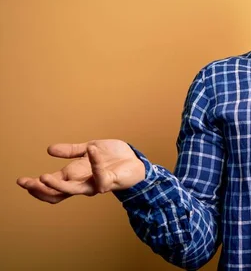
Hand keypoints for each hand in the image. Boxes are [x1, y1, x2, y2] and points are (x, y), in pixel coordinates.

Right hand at [16, 140, 145, 203]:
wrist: (135, 160)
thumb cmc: (112, 158)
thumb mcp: (89, 149)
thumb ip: (71, 151)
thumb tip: (49, 149)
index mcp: (74, 176)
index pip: (51, 186)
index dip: (36, 186)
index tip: (21, 181)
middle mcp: (82, 184)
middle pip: (57, 193)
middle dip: (40, 189)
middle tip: (27, 183)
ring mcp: (95, 184)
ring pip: (72, 190)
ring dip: (57, 185)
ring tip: (43, 177)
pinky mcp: (109, 182)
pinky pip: (99, 175)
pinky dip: (95, 161)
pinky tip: (92, 150)